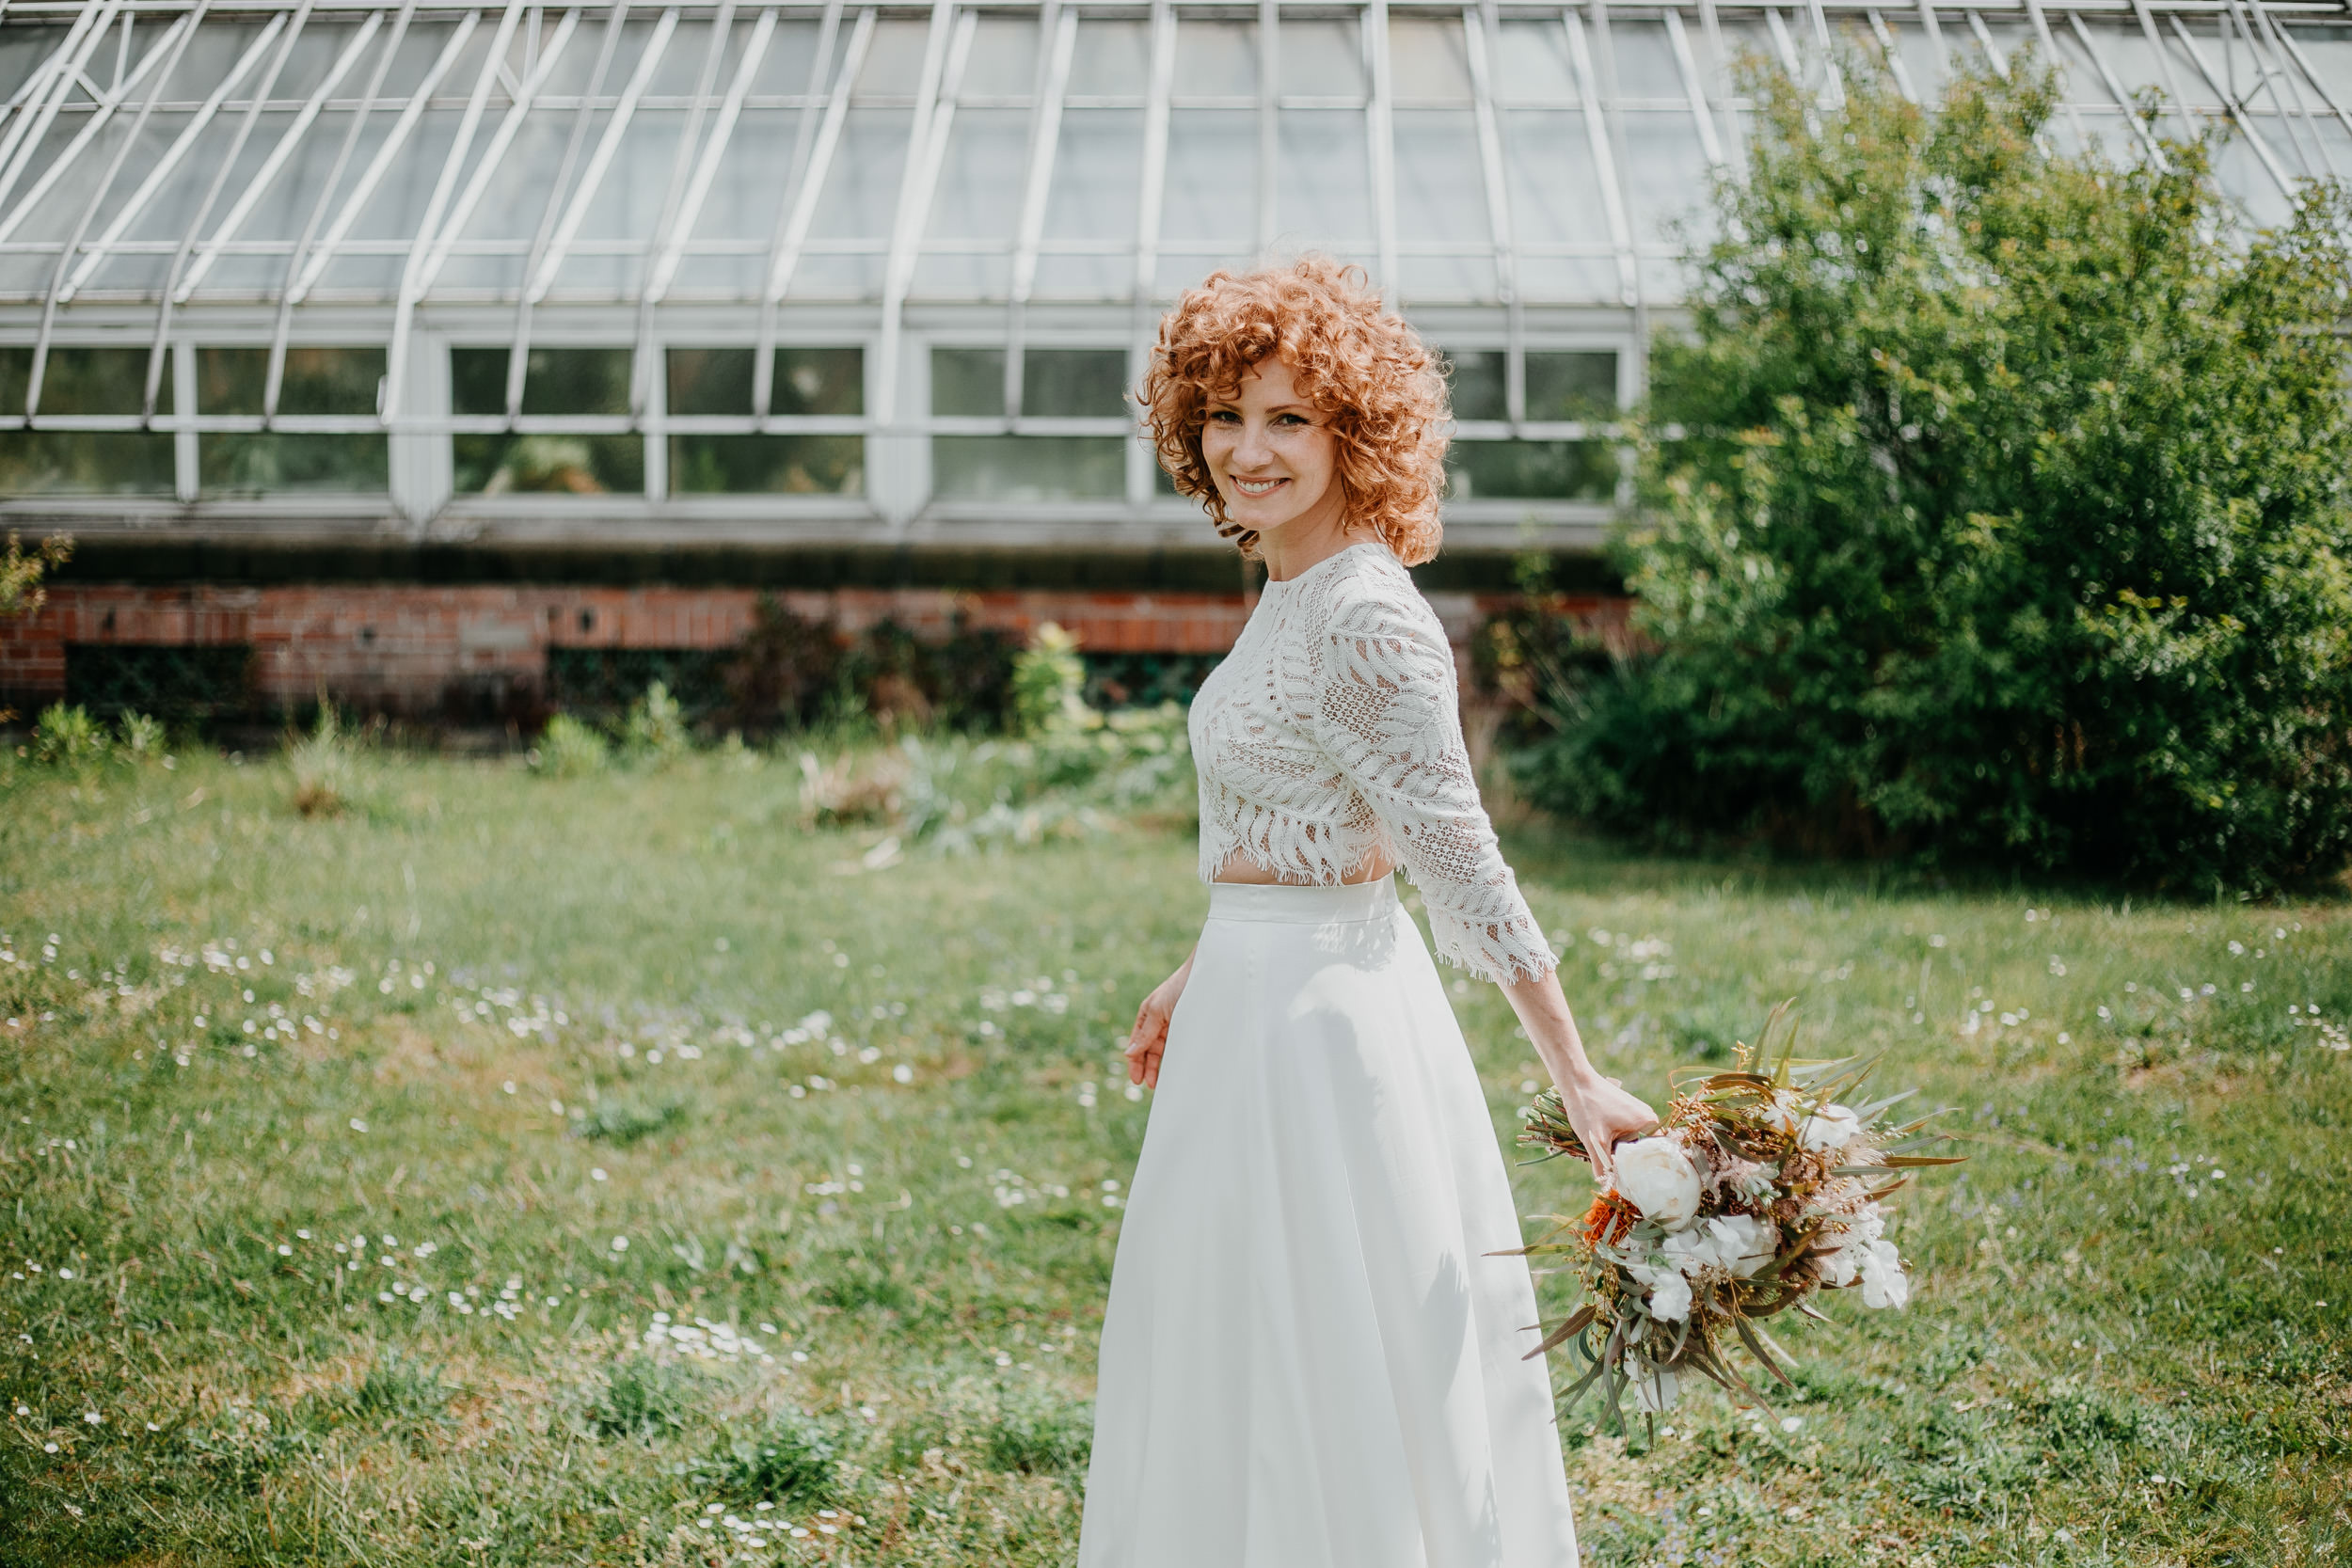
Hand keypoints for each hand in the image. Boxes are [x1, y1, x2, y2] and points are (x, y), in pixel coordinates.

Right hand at [1124, 951, 1194, 1089]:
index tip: (1136, 1080)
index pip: (1136, 1043)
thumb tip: (1128, 1053)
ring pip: (1163, 1050)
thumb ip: (1145, 1034)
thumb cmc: (1180, 987)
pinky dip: (1175, 1058)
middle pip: (1149, 1049)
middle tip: (1148, 1086)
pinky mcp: (1189, 1026)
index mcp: (1147, 1015)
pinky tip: (1175, 1068)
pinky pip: (1179, 1046)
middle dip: (1147, 1067)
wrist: (1207, 973)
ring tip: (1160, 1083)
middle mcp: (1159, 1021)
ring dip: (1160, 1065)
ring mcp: (1174, 1024)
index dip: (1135, 1062)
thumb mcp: (1158, 1011)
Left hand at [1556, 1072, 1659, 1184]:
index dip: (1641, 1169)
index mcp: (1649, 1123)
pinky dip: (1614, 1140)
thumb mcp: (1595, 1141)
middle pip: (1640, 1150)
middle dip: (1626, 1160)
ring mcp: (1638, 1114)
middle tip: (1614, 1172)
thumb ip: (1602, 1166)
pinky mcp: (1627, 1111)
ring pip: (1630, 1142)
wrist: (1576, 1081)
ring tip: (1604, 1154)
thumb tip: (1606, 1186)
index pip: (1653, 1155)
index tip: (1632, 1181)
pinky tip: (1601, 1140)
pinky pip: (1624, 1133)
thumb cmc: (1587, 1106)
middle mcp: (1648, 1118)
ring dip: (1618, 1150)